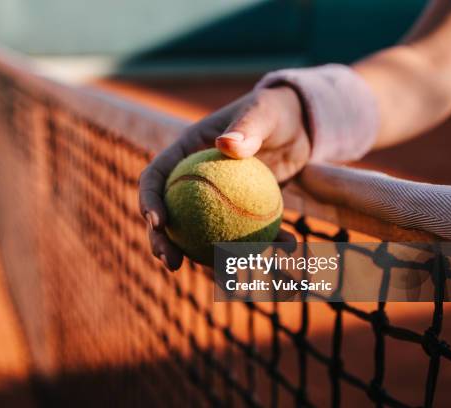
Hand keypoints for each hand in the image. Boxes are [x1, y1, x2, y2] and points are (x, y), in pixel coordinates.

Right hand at [139, 86, 310, 269]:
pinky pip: (243, 233)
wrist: (300, 124)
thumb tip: (224, 144)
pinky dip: (260, 244)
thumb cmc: (275, 110)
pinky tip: (283, 251)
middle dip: (163, 242)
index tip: (158, 222)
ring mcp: (215, 198)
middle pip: (169, 213)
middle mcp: (193, 178)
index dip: (149, 200)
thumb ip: (247, 127)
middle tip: (171, 263)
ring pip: (201, 233)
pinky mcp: (239, 210)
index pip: (156, 176)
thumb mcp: (264, 112)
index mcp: (186, 152)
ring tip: (223, 278)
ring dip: (208, 258)